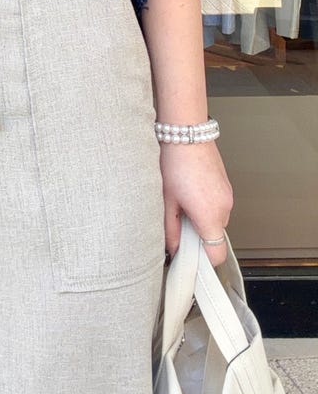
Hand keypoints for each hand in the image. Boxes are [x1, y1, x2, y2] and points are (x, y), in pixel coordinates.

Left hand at [160, 141, 233, 266]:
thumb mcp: (166, 200)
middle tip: (177, 222)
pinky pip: (218, 205)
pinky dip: (206, 205)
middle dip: (197, 236)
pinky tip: (189, 191)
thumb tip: (172, 248)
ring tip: (182, 201)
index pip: (216, 254)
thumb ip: (170, 230)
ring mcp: (228, 195)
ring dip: (201, 219)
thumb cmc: (175, 162)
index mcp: (210, 215)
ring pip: (216, 220)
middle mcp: (225, 207)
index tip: (188, 258)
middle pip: (214, 237)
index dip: (202, 261)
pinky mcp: (226, 186)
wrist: (186, 133)